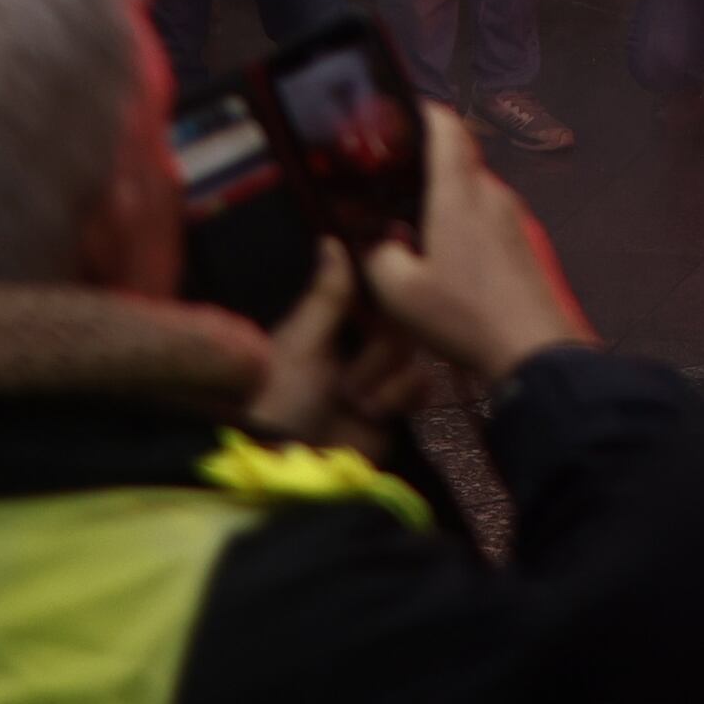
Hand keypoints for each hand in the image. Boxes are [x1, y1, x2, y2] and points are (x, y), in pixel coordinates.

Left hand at [250, 241, 433, 454]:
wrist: (293, 466)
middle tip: (346, 379)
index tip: (399, 276)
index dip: (387, 283)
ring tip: (350, 402)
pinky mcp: (398, 403)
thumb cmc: (282, 398)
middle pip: (402, 317)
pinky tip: (374, 412)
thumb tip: (331, 238)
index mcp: (332, 319)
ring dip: (383, 377)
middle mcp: (360, 339)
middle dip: (378, 348)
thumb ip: (328, 294)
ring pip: (414, 349)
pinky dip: (399, 396)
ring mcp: (381, 372)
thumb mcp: (301, 343)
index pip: (373, 285)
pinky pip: (422, 382)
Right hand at [360, 103, 593, 384]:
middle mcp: (490, 194)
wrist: (533, 348)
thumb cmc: (463, 314)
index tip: (394, 115)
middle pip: (457, 158)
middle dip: (421, 163)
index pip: (446, 127)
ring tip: (408, 223)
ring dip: (441, 197)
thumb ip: (377, 256)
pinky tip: (442, 255)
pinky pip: (484, 215)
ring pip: (470, 190)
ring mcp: (511, 216)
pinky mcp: (520, 241)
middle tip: (385, 181)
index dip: (422, 111)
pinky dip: (459, 221)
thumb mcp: (399, 292)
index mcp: (459, 194)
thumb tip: (376, 240)